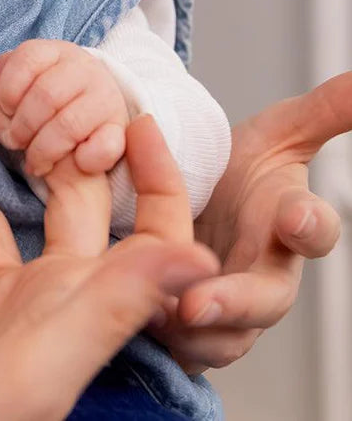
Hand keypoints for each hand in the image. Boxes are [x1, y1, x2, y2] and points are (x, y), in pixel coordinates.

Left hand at [0, 40, 129, 175]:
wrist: (90, 113)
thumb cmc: (43, 101)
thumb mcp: (17, 89)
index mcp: (54, 52)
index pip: (26, 58)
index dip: (7, 90)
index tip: (6, 109)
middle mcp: (83, 68)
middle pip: (45, 95)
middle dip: (22, 127)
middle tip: (16, 143)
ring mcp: (105, 96)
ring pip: (68, 125)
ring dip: (43, 151)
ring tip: (35, 162)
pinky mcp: (120, 128)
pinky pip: (104, 148)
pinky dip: (85, 160)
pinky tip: (75, 162)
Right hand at [0, 116, 218, 420]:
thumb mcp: (49, 360)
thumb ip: (116, 304)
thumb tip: (200, 258)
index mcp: (85, 305)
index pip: (143, 233)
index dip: (152, 178)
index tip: (134, 118)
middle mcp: (48, 299)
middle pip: (58, 208)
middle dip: (34, 166)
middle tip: (8, 129)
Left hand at [150, 71, 350, 372]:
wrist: (196, 195)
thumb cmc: (241, 170)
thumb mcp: (278, 134)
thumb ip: (322, 113)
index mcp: (290, 224)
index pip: (314, 228)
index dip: (310, 224)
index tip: (296, 217)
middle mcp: (265, 272)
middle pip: (263, 301)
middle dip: (235, 302)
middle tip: (199, 302)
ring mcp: (227, 302)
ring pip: (221, 338)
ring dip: (192, 332)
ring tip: (160, 316)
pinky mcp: (187, 321)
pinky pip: (179, 343)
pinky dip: (159, 336)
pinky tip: (134, 320)